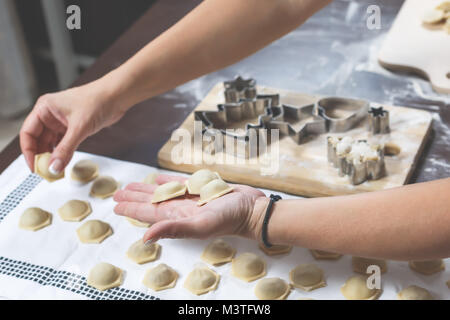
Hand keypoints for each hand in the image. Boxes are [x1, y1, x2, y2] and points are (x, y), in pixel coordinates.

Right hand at [20, 80, 125, 173]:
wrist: (116, 96)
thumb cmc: (98, 100)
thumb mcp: (79, 128)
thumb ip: (65, 149)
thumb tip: (54, 167)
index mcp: (45, 108)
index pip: (27, 132)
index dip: (28, 151)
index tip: (33, 166)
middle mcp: (50, 114)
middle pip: (38, 139)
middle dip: (41, 156)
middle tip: (45, 172)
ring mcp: (61, 121)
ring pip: (51, 143)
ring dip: (52, 156)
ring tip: (54, 170)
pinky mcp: (73, 127)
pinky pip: (63, 143)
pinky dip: (62, 153)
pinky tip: (63, 162)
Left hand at [113, 174, 266, 242]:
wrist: (252, 209)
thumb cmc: (230, 219)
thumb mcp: (201, 225)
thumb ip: (173, 230)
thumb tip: (145, 238)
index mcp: (178, 217)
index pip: (148, 214)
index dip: (131, 209)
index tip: (116, 205)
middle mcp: (181, 208)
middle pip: (152, 202)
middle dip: (134, 198)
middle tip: (117, 194)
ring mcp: (191, 198)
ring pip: (163, 192)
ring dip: (147, 189)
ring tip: (132, 186)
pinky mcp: (202, 188)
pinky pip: (180, 183)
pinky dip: (168, 181)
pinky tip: (159, 178)